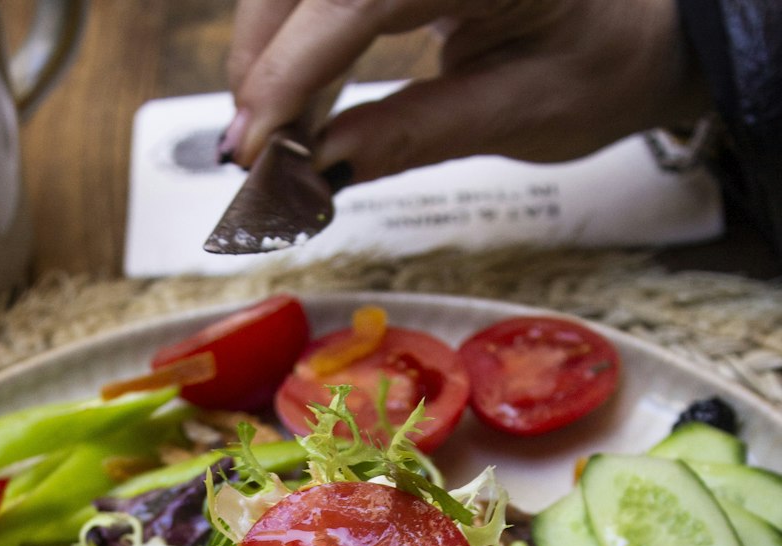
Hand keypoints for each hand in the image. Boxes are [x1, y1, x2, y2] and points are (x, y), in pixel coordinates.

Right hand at [225, 0, 709, 182]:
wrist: (642, 27)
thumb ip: (414, 135)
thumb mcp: (519, 114)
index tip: (254, 144)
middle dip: (267, 56)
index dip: (291, 70)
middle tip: (255, 150)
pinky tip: (299, 91)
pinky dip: (298, 33)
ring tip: (277, 129)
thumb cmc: (600, 63)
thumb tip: (321, 169)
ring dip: (272, 45)